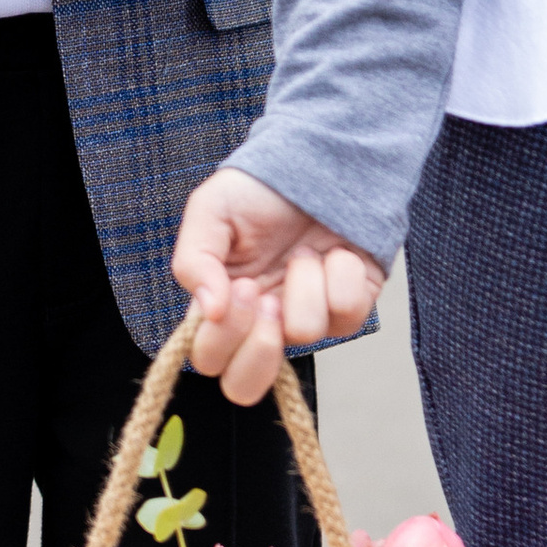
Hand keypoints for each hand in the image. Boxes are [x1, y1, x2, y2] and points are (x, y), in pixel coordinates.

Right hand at [173, 168, 386, 403]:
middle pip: (247, 388)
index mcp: (223, 306)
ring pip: (306, 335)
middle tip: (268, 298)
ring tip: (303, 249)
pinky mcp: (351, 305)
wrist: (318, 158)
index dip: (224, 339)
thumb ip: (194, 259)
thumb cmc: (259, 188)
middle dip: (260, 347)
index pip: (210, 360)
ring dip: (305, 280)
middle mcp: (263, 322)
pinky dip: (341, 270)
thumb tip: (209, 309)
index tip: (243, 289)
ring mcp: (308, 318)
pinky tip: (335, 250)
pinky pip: (348, 310)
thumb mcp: (211, 210)